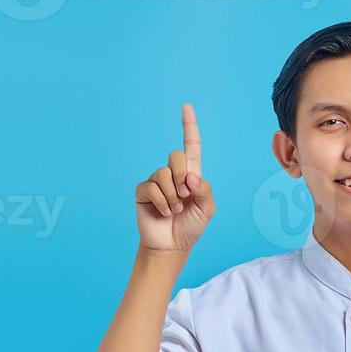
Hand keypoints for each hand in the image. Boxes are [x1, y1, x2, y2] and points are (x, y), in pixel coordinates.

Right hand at [134, 102, 215, 252]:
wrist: (172, 245)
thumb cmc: (191, 226)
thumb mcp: (206, 209)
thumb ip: (204, 189)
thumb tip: (190, 177)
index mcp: (191, 174)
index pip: (191, 145)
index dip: (189, 126)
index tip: (186, 106)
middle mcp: (173, 174)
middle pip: (176, 155)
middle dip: (182, 176)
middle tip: (185, 196)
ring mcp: (156, 181)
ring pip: (163, 173)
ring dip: (172, 195)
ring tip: (175, 210)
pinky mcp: (144, 191)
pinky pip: (152, 186)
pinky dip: (162, 201)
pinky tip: (165, 212)